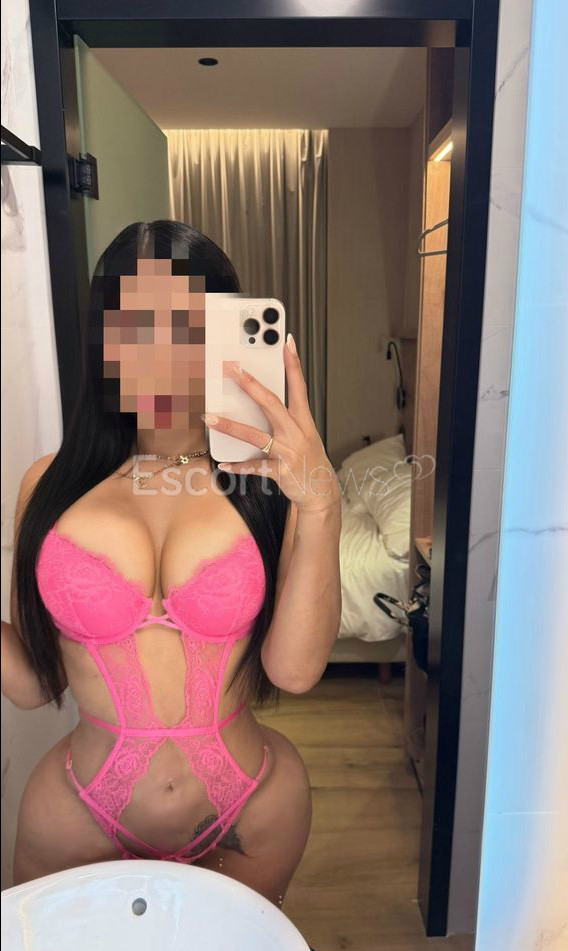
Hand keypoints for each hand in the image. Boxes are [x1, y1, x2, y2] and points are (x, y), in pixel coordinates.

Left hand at [200, 333, 340, 512]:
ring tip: (211, 418)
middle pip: (272, 403)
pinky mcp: (281, 472)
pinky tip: (224, 464)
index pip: (299, 386)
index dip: (294, 364)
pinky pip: (256, 467)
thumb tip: (259, 399)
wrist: (321, 491)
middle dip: (251, 385)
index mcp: (303, 420)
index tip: (287, 343)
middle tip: (233, 369)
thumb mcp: (304, 434)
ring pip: (256, 436)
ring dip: (231, 426)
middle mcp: (296, 433)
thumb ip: (285, 417)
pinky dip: (239, 466)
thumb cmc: (308, 459)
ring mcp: (288, 452)